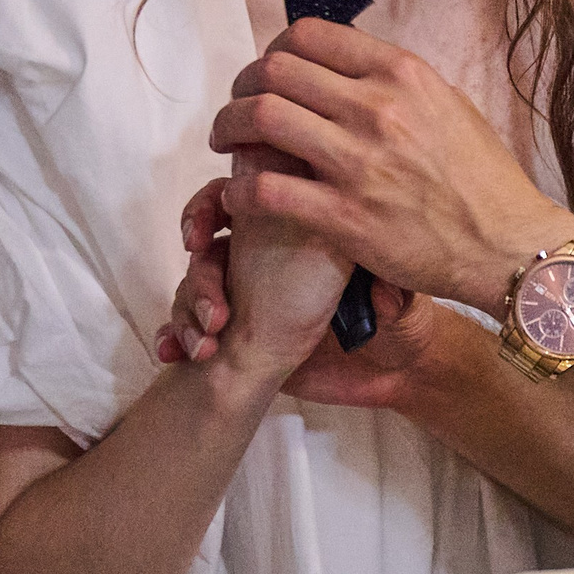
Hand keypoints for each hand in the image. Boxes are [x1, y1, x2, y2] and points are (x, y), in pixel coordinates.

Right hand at [158, 175, 436, 407]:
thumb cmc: (397, 328)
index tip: (221, 212)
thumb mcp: (399, 303)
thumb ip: (392, 292)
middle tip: (195, 247)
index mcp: (306, 236)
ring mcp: (249, 293)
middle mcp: (271, 257)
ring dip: (189, 298)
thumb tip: (381, 290)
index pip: (255, 191)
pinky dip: (175, 335)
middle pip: (214, 220)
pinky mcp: (236, 333)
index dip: (228, 194)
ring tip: (209, 332)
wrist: (386, 381)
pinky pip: (186, 324)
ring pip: (196, 275)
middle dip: (196, 227)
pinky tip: (174, 350)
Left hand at [208, 21, 572, 314]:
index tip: (268, 73)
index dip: (273, 50)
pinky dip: (240, 191)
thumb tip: (354, 71)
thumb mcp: (449, 107)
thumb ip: (398, 86)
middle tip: (238, 109)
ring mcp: (359, 162)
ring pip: (260, 120)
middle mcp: (377, 109)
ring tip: (228, 146)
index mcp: (401, 74)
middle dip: (242, 87)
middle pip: (274, 71)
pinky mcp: (345, 217)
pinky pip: (266, 190)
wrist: (509, 245)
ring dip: (229, 130)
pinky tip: (239, 198)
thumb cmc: (485, 182)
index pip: (308, 35)